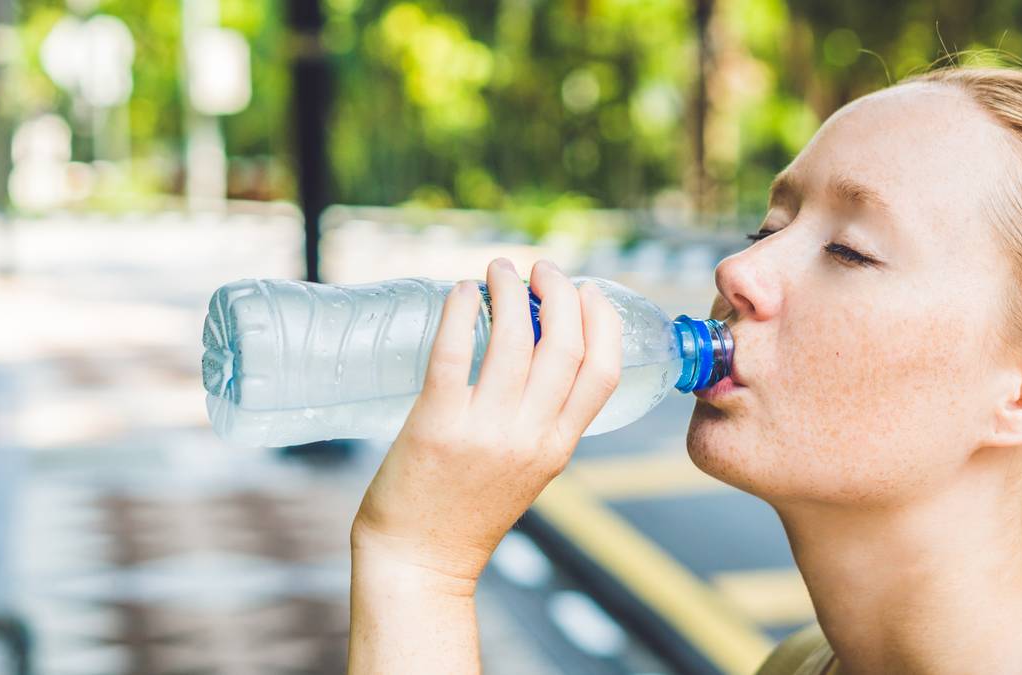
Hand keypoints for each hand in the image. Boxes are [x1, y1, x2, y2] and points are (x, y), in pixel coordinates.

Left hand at [351, 257, 621, 587]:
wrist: (418, 562)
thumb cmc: (466, 514)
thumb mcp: (528, 472)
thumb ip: (541, 423)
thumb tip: (539, 356)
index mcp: (558, 447)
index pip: (603, 371)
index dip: (601, 320)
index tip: (587, 290)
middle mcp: (529, 436)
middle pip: (564, 344)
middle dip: (559, 291)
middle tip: (541, 268)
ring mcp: (484, 430)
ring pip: (514, 338)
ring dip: (510, 290)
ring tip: (499, 269)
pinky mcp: (436, 424)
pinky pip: (454, 351)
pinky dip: (461, 311)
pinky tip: (461, 291)